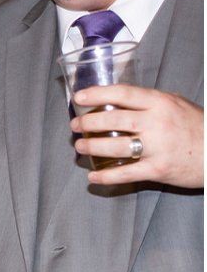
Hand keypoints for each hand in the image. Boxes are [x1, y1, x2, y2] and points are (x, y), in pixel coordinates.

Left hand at [71, 84, 202, 188]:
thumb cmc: (199, 127)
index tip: (79, 97)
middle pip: (112, 119)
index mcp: (161, 103)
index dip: (97, 94)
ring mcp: (158, 147)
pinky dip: (106, 177)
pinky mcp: (159, 169)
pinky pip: (125, 174)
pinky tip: (93, 178)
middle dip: (87, 122)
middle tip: (75, 126)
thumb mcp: (179, 105)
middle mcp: (158, 123)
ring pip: (114, 146)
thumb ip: (153, 102)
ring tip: (81, 147)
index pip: (123, 94)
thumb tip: (123, 98)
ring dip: (92, 147)